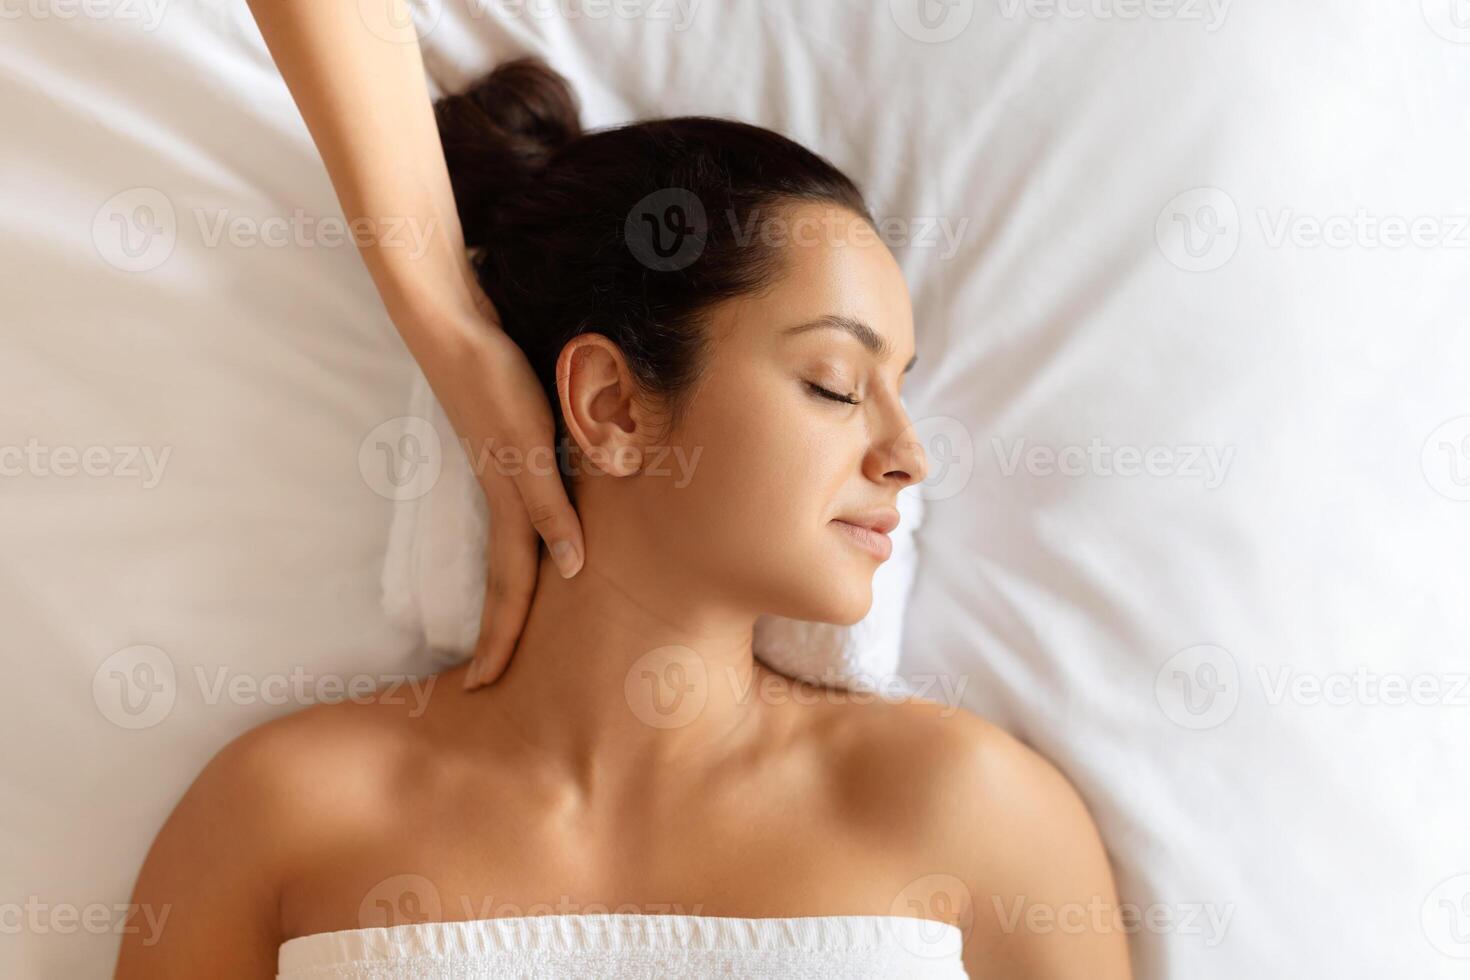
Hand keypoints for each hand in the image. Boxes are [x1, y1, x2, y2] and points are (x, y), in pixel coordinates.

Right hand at [426, 310, 584, 690]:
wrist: (451, 325)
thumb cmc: (494, 380)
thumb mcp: (527, 446)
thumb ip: (549, 505)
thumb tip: (573, 567)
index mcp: (510, 502)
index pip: (512, 584)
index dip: (504, 635)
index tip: (486, 686)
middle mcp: (504, 494)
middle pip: (506, 575)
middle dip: (500, 630)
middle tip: (487, 680)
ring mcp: (499, 471)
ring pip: (511, 545)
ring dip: (512, 591)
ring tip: (511, 627)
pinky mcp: (503, 444)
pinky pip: (520, 508)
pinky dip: (527, 538)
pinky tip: (536, 542)